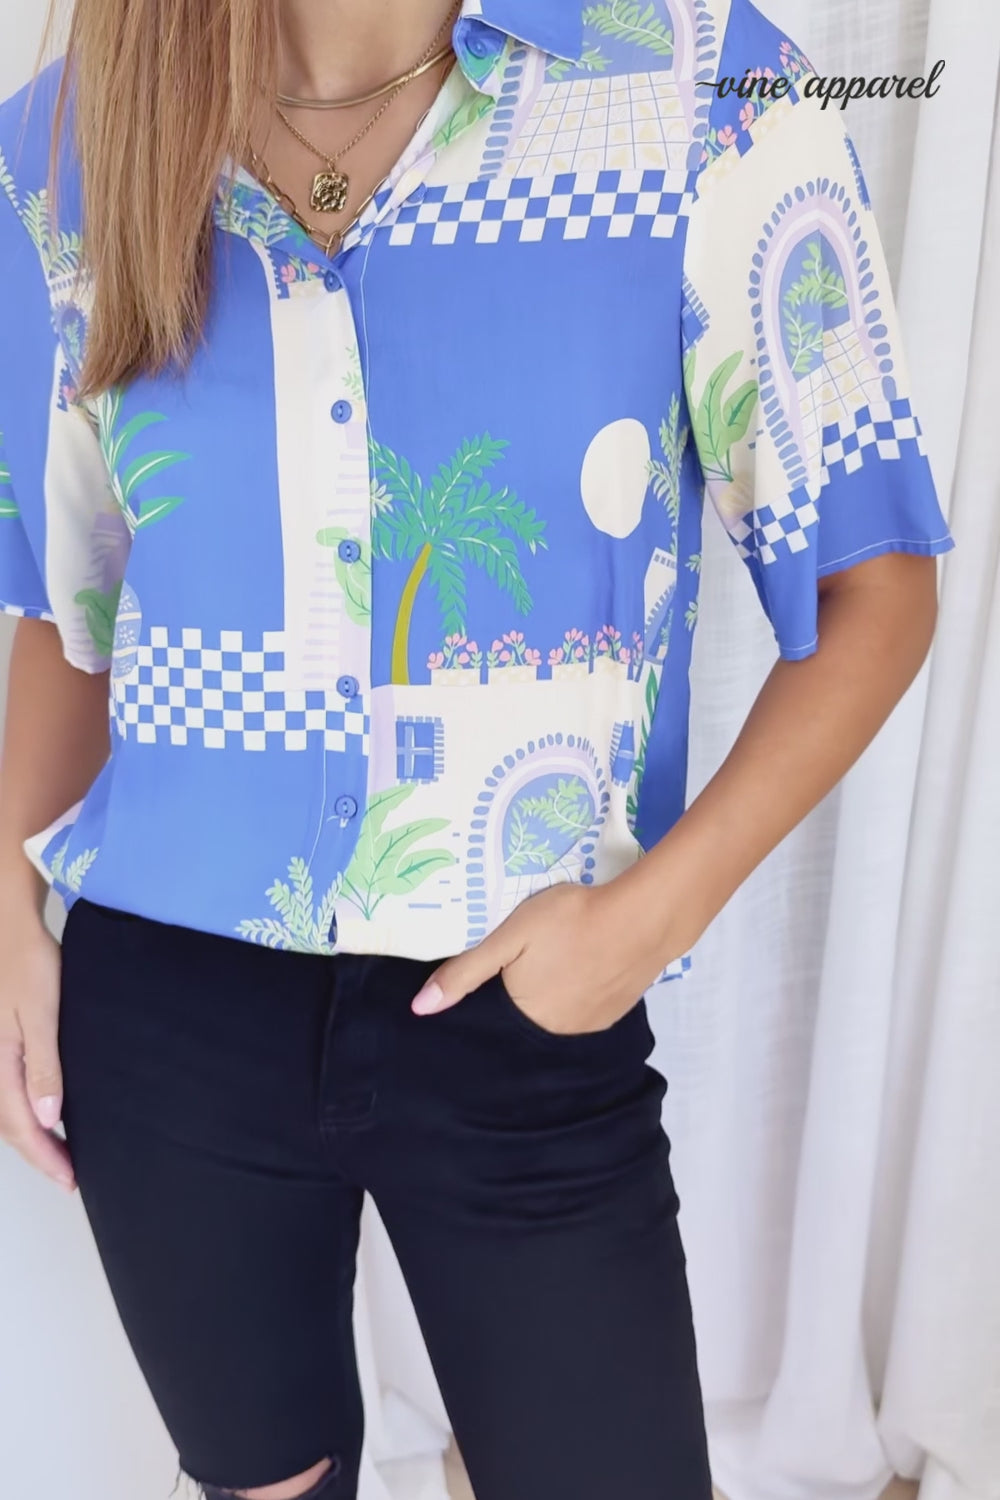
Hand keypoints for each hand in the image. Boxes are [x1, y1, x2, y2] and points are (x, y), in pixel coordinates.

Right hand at [0, 911, 75, 1192]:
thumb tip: (49, 1119)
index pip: (21, 1127)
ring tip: (60, 1155)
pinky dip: (24, 1112)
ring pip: (6, 1112)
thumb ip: (44, 1067)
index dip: (45, 1158)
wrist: (9, 928)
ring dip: (32, 1137)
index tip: (69, 1180)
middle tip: (70, 1177)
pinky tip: (45, 1115)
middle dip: (39, 1155)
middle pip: (10, 1126)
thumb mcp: (42, 1014)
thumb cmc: (28, 963)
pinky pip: (6, 1092)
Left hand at [411, 878, 677, 1035]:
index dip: (495, 987)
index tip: (502, 963)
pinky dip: (580, 989)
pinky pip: (587, 1006)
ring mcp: (592, 1023)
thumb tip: (419, 1009)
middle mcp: (558, 1031)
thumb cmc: (570, 920)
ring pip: (560, 1010)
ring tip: (558, 954)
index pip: (496, 1012)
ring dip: (555, 989)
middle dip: (525, 988)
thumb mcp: (509, 936)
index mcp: (526, 1016)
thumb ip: (465, 972)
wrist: (644, 917)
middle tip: (533, 952)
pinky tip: (584, 961)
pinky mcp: (618, 1010)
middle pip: (529, 1013)